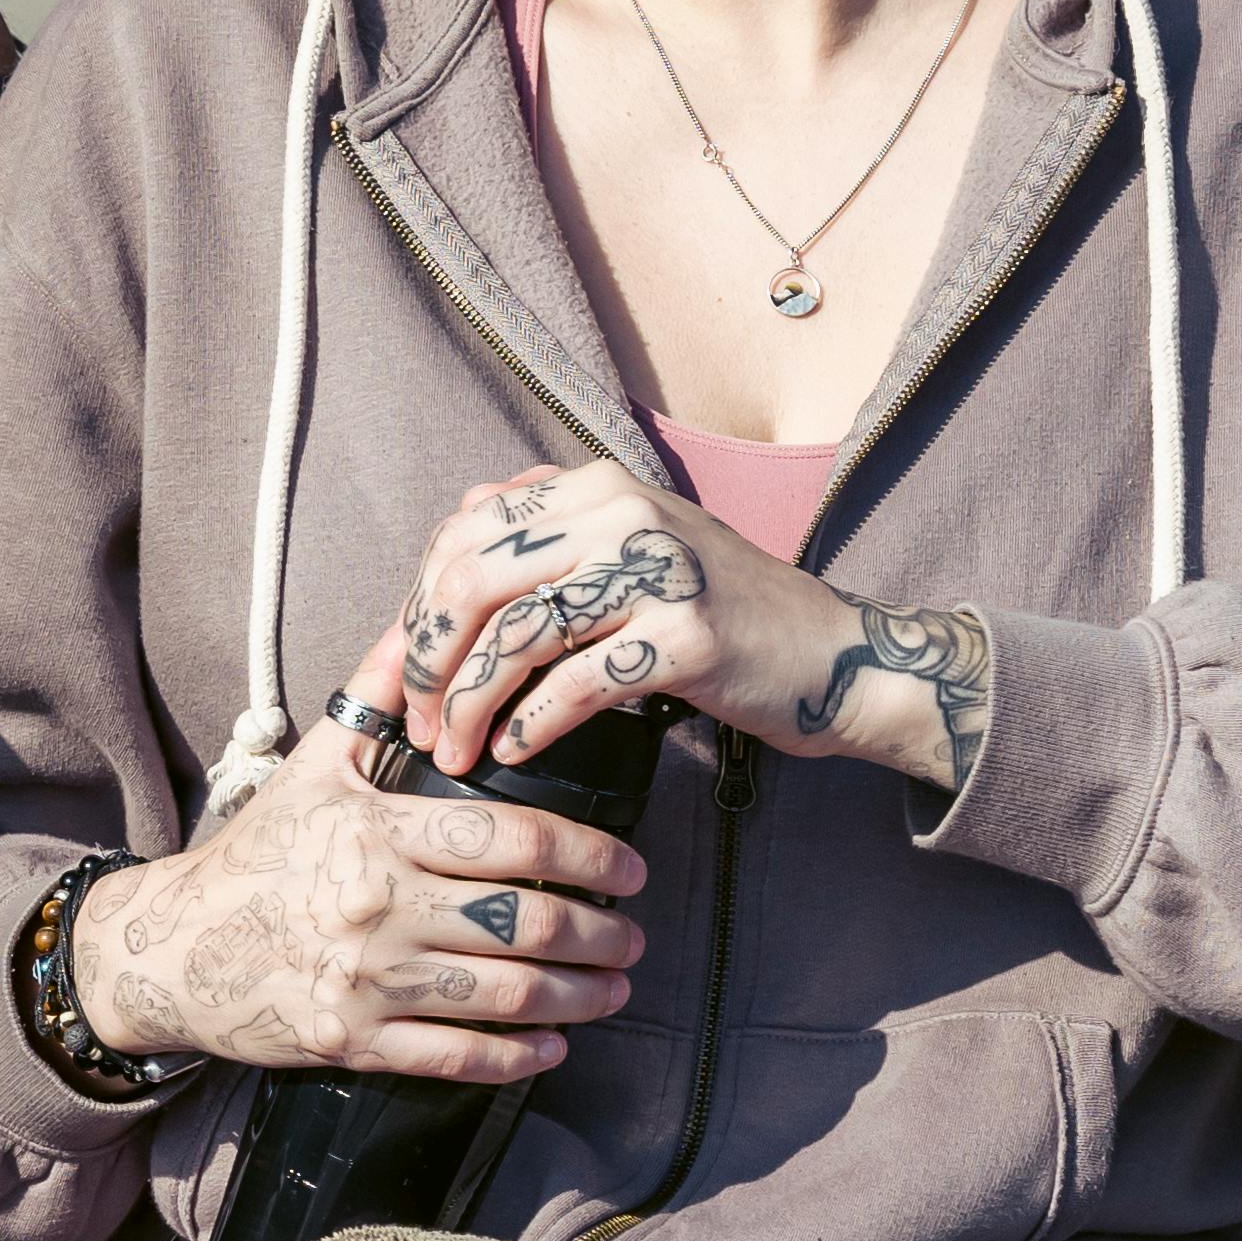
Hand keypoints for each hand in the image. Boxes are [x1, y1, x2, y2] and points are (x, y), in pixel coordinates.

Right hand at [70, 628, 646, 1079]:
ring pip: (508, 994)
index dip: (589, 854)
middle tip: (631, 935)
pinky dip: (522, 1055)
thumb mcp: (312, 766)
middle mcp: (376, 905)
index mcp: (376, 831)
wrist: (172, 947)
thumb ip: (375, 697)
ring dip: (581, 995)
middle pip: (527, 921)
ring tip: (612, 986)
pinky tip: (553, 1044)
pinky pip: (460, 1055)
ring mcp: (367, 979)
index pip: (511, 838)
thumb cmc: (256, 854)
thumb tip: (420, 625)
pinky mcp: (355, 1041)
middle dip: (602, 933)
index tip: (630, 869)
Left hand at [398, 460, 994, 789]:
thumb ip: (540, 550)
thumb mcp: (626, 555)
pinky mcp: (689, 636)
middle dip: (429, 662)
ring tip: (453, 751)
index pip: (462, 535)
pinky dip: (530, 725)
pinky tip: (512, 754)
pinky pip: (576, 685)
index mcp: (593, 486)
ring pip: (515, 635)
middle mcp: (622, 511)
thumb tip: (431, 581)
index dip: (418, 611)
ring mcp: (659, 569)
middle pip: (473, 582)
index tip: (406, 672)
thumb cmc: (718, 618)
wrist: (835, 657)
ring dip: (468, 705)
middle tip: (418, 723)